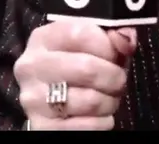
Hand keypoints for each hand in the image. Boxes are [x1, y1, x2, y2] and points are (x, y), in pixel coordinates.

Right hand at [14, 19, 136, 129]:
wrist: (51, 103)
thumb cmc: (74, 70)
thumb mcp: (89, 46)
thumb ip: (110, 38)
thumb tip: (126, 39)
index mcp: (42, 39)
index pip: (80, 34)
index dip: (107, 45)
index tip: (114, 55)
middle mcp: (32, 66)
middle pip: (87, 68)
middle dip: (114, 77)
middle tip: (117, 81)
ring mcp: (33, 98)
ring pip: (91, 101)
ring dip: (110, 102)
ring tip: (106, 98)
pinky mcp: (42, 126)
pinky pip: (88, 126)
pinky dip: (102, 122)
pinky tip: (96, 115)